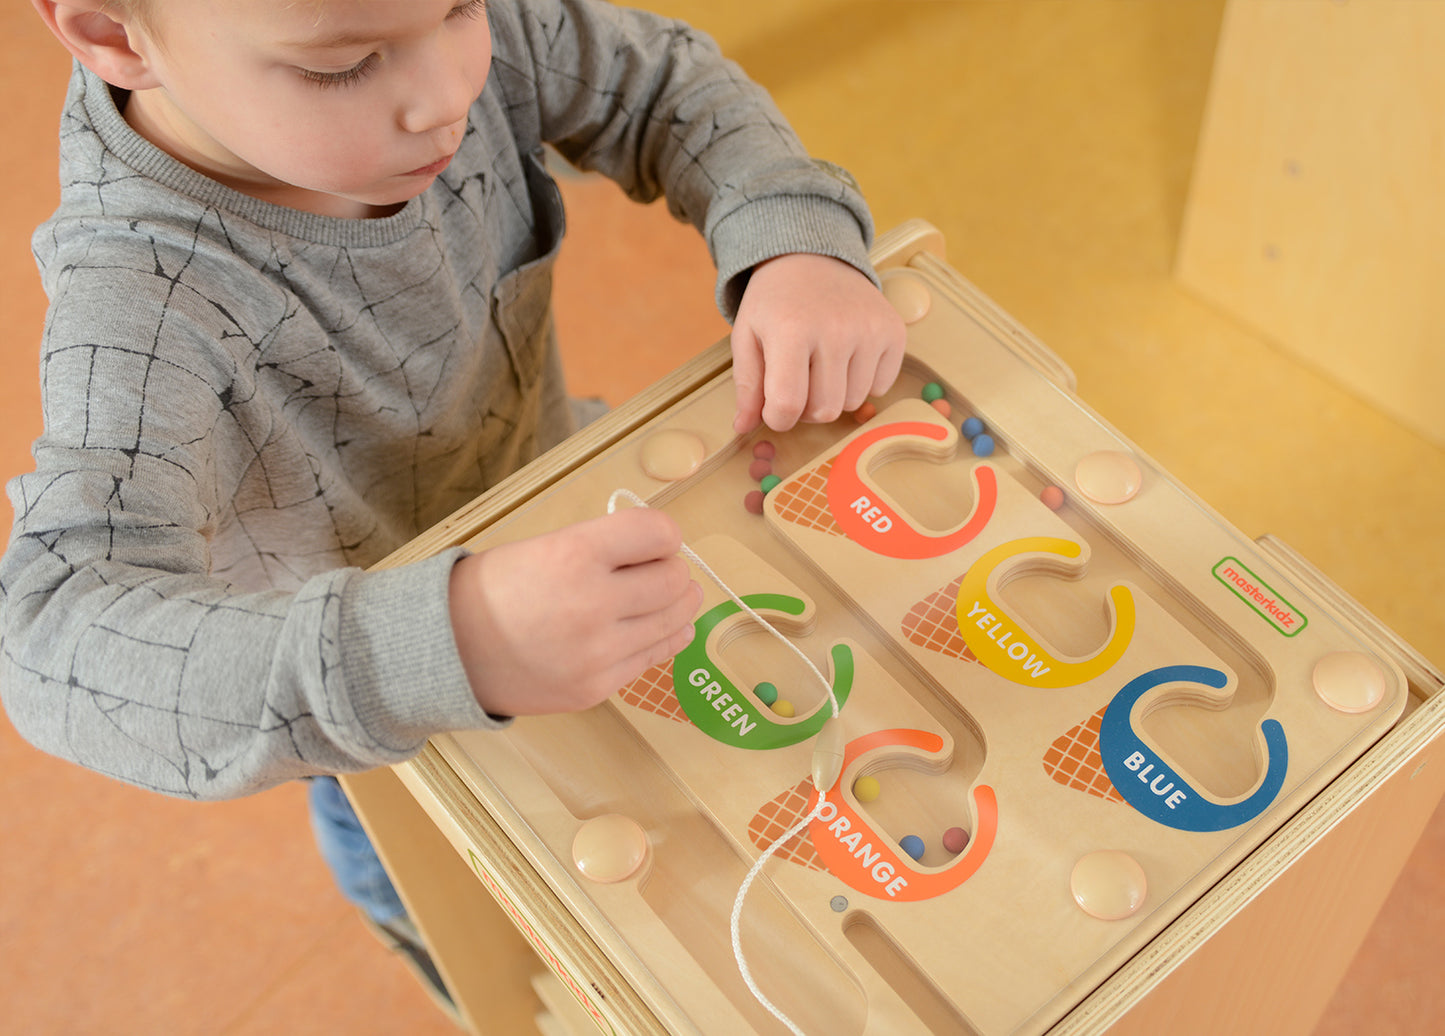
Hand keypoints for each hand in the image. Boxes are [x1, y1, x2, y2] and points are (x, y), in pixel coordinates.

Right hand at [448, 509, 702, 715]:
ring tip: (671, 597)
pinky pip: (653, 658)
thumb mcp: (545, 546)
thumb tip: (659, 551)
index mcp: (575, 554)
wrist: (447, 650)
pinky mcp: (596, 687)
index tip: (657, 541)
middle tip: (659, 570)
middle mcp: (592, 603)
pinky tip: (663, 629)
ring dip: (678, 604)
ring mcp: (597, 652)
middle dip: (673, 570)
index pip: (658, 534)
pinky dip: (665, 638)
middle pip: (675, 579)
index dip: (664, 535)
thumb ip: (603, 547)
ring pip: (674, 621)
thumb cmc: (493, 590)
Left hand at [730, 253, 905, 433]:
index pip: (787, 405)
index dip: (777, 418)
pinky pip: (880, 387)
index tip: (774, 408)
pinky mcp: (894, 332)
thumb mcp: (747, 336)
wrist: (813, 257)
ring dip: (834, 396)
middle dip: (806, 410)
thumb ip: (746, 385)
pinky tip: (847, 358)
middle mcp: (836, 329)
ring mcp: (870, 330)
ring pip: (854, 403)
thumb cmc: (775, 303)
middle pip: (825, 411)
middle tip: (798, 383)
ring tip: (821, 367)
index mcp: (791, 330)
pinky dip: (862, 383)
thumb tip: (743, 427)